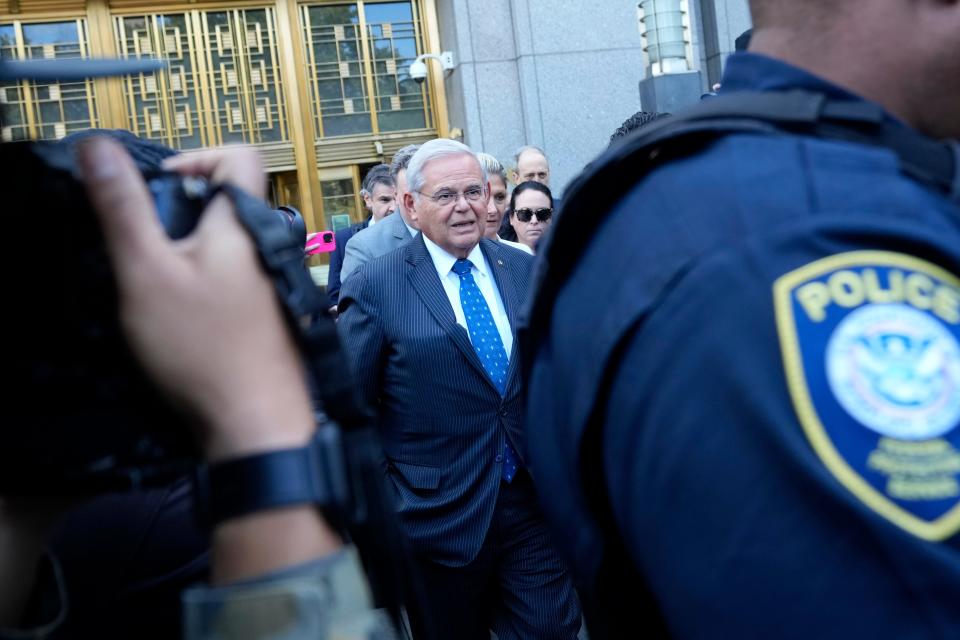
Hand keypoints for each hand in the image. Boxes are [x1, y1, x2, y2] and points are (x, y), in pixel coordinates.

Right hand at [77, 139, 314, 460]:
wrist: (255, 421)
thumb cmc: (203, 348)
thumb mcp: (147, 271)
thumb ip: (124, 209)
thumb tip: (100, 147)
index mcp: (245, 224)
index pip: (240, 157)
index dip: (197, 158)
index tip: (160, 187)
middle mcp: (269, 247)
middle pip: (228, 200)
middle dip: (182, 211)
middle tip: (148, 242)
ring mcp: (273, 282)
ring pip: (227, 243)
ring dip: (189, 250)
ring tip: (161, 282)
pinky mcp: (268, 314)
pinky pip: (233, 278)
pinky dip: (205, 282)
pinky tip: (183, 315)